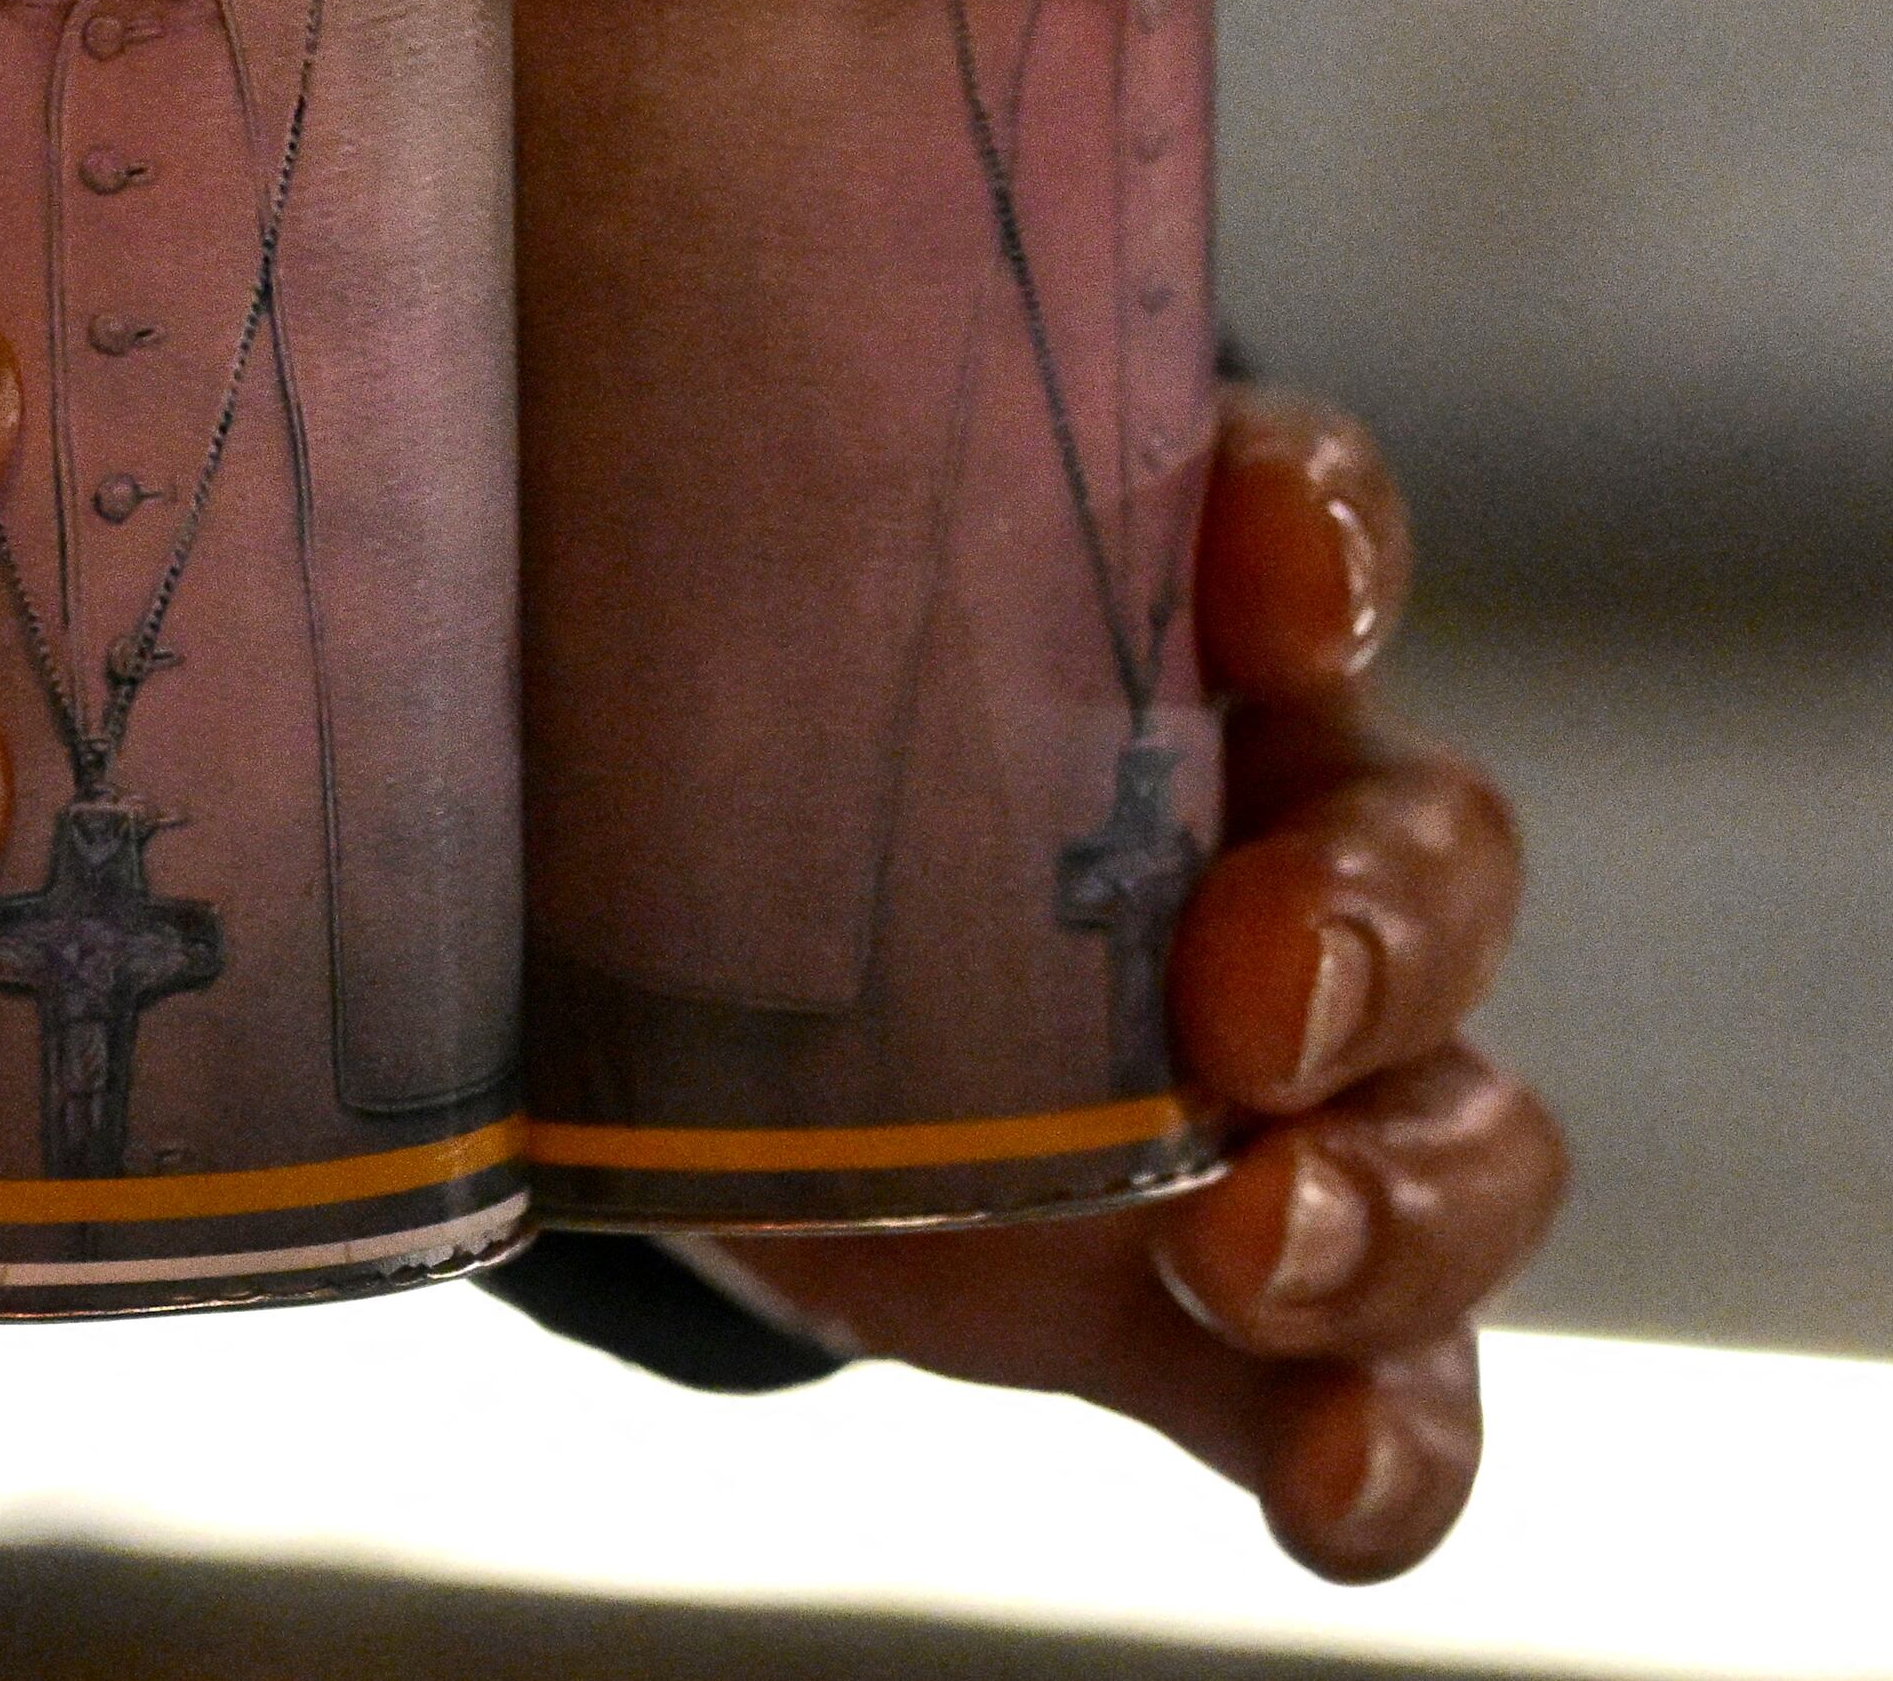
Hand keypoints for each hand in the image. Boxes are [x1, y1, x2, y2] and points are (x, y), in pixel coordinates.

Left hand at [687, 392, 1562, 1580]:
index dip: (1317, 546)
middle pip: (1430, 855)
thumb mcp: (690, 637)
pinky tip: (1333, 1493)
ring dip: (1397, 1196)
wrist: (698, 1013)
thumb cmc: (730, 760)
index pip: (1299, 531)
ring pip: (1463, 1124)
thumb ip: (630, 535)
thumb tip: (430, 398)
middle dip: (1375, 928)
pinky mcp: (1237, 1300)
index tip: (1280, 589)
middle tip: (1249, 1000)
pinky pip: (1392, 1375)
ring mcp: (1291, 1094)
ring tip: (1259, 1249)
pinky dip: (1383, 1440)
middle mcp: (1277, 840)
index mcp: (1159, 633)